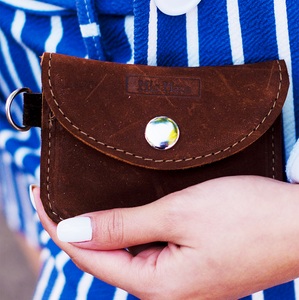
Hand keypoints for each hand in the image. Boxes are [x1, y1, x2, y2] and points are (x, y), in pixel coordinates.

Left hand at [33, 176, 298, 299]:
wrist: (296, 223)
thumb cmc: (246, 216)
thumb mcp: (177, 215)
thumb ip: (123, 227)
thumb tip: (73, 230)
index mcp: (159, 286)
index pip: (88, 255)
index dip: (60, 224)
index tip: (39, 196)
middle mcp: (166, 291)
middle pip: (104, 258)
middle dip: (78, 227)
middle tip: (57, 197)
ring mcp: (180, 281)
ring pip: (125, 254)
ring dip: (104, 229)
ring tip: (83, 204)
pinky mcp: (191, 266)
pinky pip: (146, 250)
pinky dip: (129, 231)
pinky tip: (123, 216)